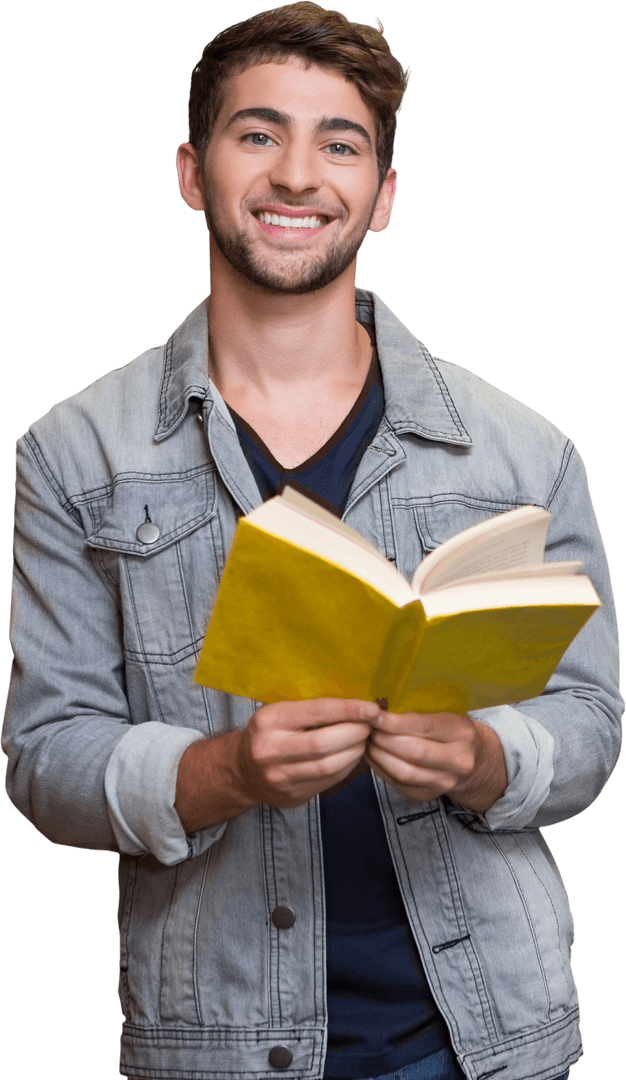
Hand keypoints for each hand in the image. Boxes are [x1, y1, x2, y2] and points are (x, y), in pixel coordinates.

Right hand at [236, 698, 380, 808]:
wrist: (242, 771)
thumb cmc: (269, 734)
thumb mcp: (279, 713)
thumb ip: (311, 710)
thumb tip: (356, 704)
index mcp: (269, 720)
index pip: (316, 713)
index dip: (348, 710)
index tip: (372, 708)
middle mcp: (270, 749)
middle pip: (324, 743)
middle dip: (355, 733)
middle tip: (371, 725)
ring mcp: (279, 776)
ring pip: (329, 765)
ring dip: (355, 752)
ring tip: (364, 740)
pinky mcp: (291, 795)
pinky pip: (329, 780)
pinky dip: (347, 767)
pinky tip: (353, 756)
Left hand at [364, 711, 507, 812]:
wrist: (474, 762)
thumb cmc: (451, 731)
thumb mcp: (445, 714)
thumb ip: (419, 712)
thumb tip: (380, 710)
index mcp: (462, 733)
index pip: (424, 727)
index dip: (395, 722)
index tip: (374, 715)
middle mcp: (458, 761)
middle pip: (413, 752)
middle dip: (384, 739)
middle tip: (368, 728)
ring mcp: (444, 782)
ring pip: (403, 772)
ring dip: (378, 755)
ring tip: (368, 741)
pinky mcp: (427, 795)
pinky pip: (397, 783)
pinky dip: (379, 768)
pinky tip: (373, 755)